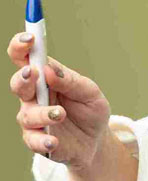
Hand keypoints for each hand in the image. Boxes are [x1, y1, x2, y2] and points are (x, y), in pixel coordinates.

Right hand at [8, 32, 111, 169]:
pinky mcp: (37, 140)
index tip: (29, 39)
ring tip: (60, 114)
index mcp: (45, 78)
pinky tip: (53, 141)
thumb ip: (72, 81)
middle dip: (22, 78)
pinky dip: (42, 141)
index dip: (22, 46)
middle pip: (18, 84)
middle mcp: (34, 97)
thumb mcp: (90, 92)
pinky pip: (33, 140)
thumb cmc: (91, 110)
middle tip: (33, 74)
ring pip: (26, 114)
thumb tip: (50, 71)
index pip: (26, 59)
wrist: (96, 140)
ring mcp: (33, 119)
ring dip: (42, 113)